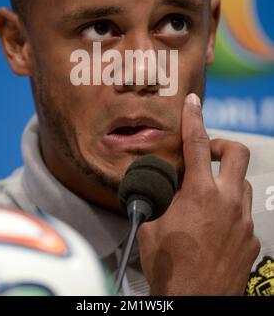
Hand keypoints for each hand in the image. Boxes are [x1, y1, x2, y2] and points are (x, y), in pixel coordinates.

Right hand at [137, 93, 259, 294]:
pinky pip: (243, 214)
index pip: (197, 143)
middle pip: (237, 153)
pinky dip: (229, 210)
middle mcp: (228, 201)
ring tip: (207, 193)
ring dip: (226, 180)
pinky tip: (214, 226)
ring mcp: (243, 221)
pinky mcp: (251, 240)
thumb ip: (152, 199)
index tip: (194, 103)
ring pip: (242, 184)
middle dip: (222, 145)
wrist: (195, 303)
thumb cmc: (171, 268)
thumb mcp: (150, 226)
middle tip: (207, 153)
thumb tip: (146, 186)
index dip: (194, 118)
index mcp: (200, 193)